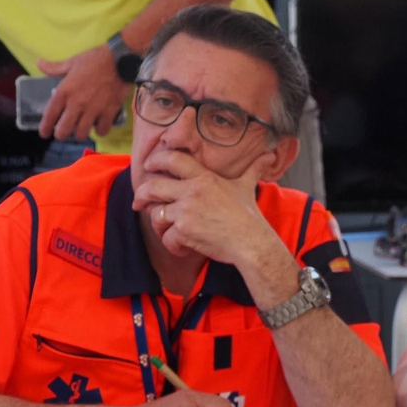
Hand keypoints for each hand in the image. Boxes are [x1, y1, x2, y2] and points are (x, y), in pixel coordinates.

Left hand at [37, 46, 130, 141]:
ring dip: (80, 133)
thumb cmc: (95, 59)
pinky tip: (99, 124)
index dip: (45, 128)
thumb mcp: (72, 62)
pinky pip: (101, 131)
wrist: (120, 58)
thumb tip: (39, 62)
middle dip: (61, 134)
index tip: (44, 133)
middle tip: (64, 131)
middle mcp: (77, 103)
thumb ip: (54, 67)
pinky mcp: (108, 112)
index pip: (50, 115)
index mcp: (65, 90)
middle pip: (63, 131)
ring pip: (81, 134)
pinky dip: (99, 130)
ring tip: (82, 127)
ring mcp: (93, 109)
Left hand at [131, 148, 288, 280]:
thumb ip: (253, 170)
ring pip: (156, 215)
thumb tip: (268, 157)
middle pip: (153, 186)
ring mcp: (186, 211)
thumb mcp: (247, 187)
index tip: (148, 166)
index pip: (173, 159)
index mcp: (204, 177)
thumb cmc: (249, 216)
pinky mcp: (184, 231)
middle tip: (138, 202)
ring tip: (168, 232)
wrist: (251, 242)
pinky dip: (172, 246)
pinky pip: (166, 238)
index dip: (156, 160)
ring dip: (159, 225)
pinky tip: (182, 249)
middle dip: (141, 195)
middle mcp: (192, 191)